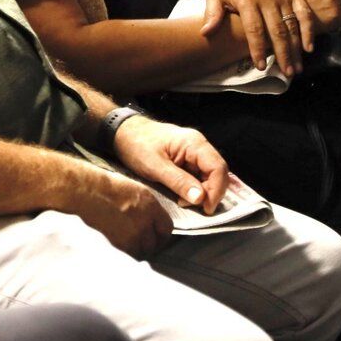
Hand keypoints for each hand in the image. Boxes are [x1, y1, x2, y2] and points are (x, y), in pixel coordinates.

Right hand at [67, 166, 172, 254]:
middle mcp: (145, 221)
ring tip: (134, 246)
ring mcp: (133, 233)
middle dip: (153, 244)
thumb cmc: (106, 188)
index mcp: (151, 206)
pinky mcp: (121, 243)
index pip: (166, 228)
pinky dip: (130, 252)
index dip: (163, 235)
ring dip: (141, 250)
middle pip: (157, 243)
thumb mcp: (135, 191)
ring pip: (144, 251)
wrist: (88, 193)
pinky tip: (124, 246)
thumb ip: (149, 207)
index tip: (159, 237)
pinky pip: (131, 254)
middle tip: (147, 245)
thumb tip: (154, 221)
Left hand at [111, 114, 231, 215]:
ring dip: (202, 192)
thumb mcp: (155, 166)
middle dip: (210, 193)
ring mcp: (193, 152)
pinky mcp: (186, 159)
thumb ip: (179, 181)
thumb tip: (200, 198)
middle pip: (217, 172)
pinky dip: (194, 188)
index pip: (218, 168)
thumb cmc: (136, 145)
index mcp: (194, 143)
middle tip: (196, 208)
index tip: (206, 208)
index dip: (216, 190)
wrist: (122, 132)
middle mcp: (198, 146)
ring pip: (209, 175)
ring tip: (185, 202)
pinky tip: (183, 197)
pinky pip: (198, 175)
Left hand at [202, 0, 314, 74]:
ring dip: (296, 48)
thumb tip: (205, 33)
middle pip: (277, 30)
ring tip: (296, 68)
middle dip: (282, 54)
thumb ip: (212, 14)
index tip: (260, 66)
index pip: (254, 29)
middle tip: (286, 73)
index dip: (258, 49)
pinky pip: (304, 12)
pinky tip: (308, 48)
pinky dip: (308, 30)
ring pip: (292, 24)